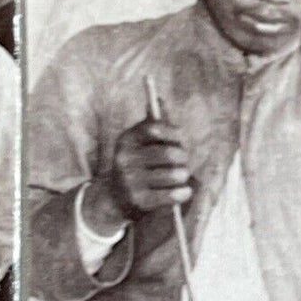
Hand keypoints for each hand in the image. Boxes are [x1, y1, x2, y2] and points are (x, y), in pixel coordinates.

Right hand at [83, 115, 192, 232]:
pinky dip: (184, 193)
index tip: (180, 138)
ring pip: (175, 175)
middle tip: (183, 161)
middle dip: (182, 157)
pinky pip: (173, 194)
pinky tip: (184, 191)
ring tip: (181, 177)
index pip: (155, 128)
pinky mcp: (139, 200)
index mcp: (126, 140)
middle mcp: (124, 159)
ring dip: (183, 176)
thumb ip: (154, 123)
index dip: (174, 132)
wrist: (116, 198)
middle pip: (170, 154)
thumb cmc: (137, 164)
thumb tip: (160, 100)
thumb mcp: (140, 142)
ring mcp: (130, 181)